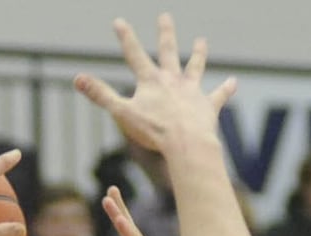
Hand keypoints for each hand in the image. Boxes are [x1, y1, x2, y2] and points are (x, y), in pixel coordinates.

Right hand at [73, 15, 235, 160]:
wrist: (186, 142)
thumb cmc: (154, 131)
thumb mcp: (121, 113)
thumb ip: (100, 95)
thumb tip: (77, 78)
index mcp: (151, 82)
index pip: (134, 55)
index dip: (125, 38)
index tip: (119, 22)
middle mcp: (173, 80)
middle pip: (168, 52)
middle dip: (165, 34)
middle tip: (165, 17)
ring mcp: (192, 91)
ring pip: (195, 68)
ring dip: (198, 54)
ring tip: (201, 41)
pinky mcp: (207, 106)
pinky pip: (218, 95)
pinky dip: (225, 89)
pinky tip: (233, 82)